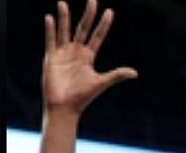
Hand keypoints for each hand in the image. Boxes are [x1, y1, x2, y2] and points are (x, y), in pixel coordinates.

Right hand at [42, 0, 135, 114]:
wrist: (64, 108)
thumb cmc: (82, 98)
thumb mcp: (101, 83)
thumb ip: (116, 75)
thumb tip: (135, 73)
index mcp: (88, 56)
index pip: (97, 36)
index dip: (103, 25)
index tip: (110, 12)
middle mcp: (76, 52)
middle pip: (83, 28)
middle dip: (88, 14)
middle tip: (93, 0)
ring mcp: (63, 54)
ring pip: (64, 31)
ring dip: (64, 17)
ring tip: (63, 3)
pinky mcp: (51, 58)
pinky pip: (50, 41)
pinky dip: (50, 30)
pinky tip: (50, 18)